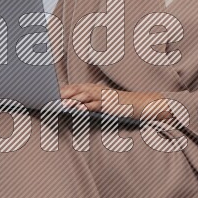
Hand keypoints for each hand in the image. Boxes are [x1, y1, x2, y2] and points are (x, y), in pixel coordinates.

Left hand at [60, 84, 174, 122]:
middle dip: (65, 92)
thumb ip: (94, 105)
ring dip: (73, 98)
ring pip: (86, 96)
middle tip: (49, 95)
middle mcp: (101, 91)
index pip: (78, 88)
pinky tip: (79, 109)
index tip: (50, 91)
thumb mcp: (108, 105)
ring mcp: (107, 97)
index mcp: (98, 90)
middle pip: (79, 89)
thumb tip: (77, 108)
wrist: (147, 105)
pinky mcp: (113, 105)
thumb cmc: (127, 107)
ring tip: (60, 101)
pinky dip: (87, 106)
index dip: (65, 89)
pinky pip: (98, 105)